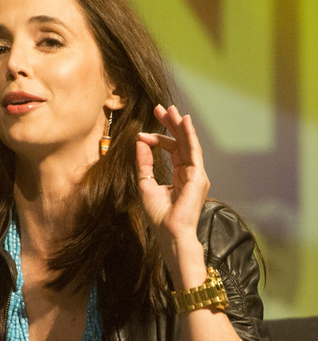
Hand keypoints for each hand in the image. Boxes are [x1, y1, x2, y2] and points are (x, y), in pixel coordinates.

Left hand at [136, 105, 208, 284]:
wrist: (170, 232)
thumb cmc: (160, 216)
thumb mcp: (146, 184)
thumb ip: (145, 164)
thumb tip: (140, 142)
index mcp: (180, 175)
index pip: (171, 150)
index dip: (157, 139)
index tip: (142, 134)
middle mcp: (190, 172)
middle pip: (181, 142)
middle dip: (171, 124)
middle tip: (160, 108)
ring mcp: (196, 174)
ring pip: (188, 143)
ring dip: (179, 125)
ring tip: (170, 109)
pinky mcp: (199, 176)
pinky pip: (193, 151)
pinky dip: (189, 135)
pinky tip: (184, 121)